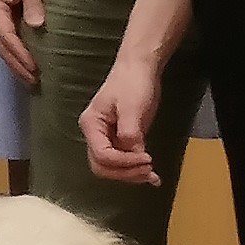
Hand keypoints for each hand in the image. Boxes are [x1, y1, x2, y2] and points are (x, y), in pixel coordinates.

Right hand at [0, 0, 44, 81]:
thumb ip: (33, 1)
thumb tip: (36, 26)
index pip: (5, 37)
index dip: (20, 55)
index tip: (36, 70)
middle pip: (2, 45)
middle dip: (17, 65)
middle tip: (36, 82)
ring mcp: (1, 13)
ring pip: (6, 44)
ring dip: (18, 61)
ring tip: (34, 78)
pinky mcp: (12, 12)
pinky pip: (13, 38)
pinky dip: (21, 52)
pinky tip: (33, 61)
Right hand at [79, 53, 165, 185]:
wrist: (139, 68)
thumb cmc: (133, 83)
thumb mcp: (131, 107)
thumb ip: (130, 132)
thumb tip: (135, 154)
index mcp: (91, 125)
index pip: (102, 155)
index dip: (125, 162)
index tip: (148, 158)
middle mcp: (95, 134)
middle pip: (102, 166)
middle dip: (125, 173)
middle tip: (149, 171)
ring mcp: (107, 138)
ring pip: (112, 167)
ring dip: (131, 174)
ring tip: (153, 175)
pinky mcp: (120, 138)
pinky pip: (124, 161)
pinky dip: (136, 170)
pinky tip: (152, 176)